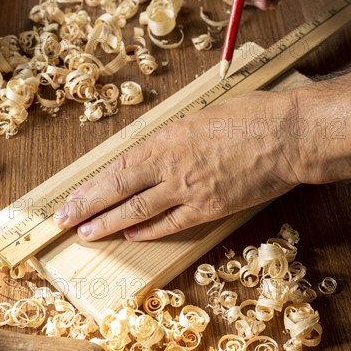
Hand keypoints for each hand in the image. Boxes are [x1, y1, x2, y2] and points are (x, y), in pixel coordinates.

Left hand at [53, 91, 299, 241]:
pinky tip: (132, 235)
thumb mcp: (200, 117)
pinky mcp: (210, 207)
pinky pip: (172, 223)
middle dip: (87, 208)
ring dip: (110, 224)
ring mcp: (188, 190)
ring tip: (88, 235)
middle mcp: (169, 166)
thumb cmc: (249, 115)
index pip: (117, 168)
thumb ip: (174, 138)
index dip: (90, 187)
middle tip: (62, 221)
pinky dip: (150, 230)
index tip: (70, 198)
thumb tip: (158, 151)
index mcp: (165, 138)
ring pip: (139, 211)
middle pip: (118, 191)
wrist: (287, 134)